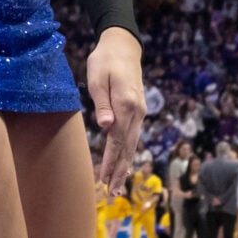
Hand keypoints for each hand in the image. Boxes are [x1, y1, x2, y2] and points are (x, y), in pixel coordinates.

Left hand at [88, 27, 145, 185]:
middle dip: (120, 171)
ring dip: (125, 164)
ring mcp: (139, 111)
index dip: (111, 162)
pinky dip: (127, 152)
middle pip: (128, 147)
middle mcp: (136, 111)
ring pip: (132, 143)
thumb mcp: (98, 79)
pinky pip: (132, 136)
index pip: (117, 140)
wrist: (123, 45)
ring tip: (118, 184)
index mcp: (126, 105)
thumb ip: (102, 104)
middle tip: (113, 192)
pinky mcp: (137, 109)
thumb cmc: (105, 60)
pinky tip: (124, 163)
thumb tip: (106, 127)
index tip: (104, 179)